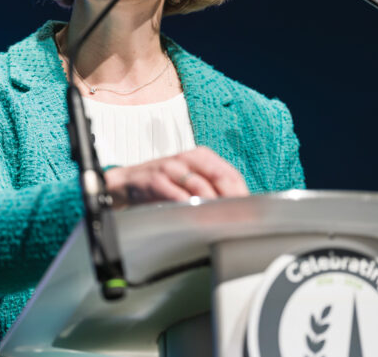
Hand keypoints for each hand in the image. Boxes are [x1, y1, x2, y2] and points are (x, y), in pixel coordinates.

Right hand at [104, 147, 249, 207]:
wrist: (126, 183)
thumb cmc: (163, 185)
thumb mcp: (190, 182)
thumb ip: (212, 191)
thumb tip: (239, 210)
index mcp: (202, 156)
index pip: (230, 174)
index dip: (242, 194)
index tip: (251, 212)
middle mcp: (188, 158)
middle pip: (219, 177)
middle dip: (232, 200)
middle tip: (241, 218)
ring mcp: (170, 167)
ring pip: (199, 185)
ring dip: (213, 205)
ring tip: (222, 221)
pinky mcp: (154, 179)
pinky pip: (174, 193)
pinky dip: (187, 205)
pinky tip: (195, 217)